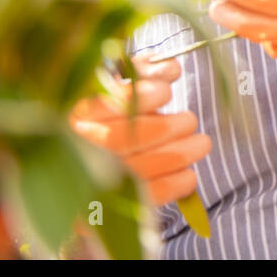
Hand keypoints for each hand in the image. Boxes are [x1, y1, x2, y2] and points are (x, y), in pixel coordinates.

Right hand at [68, 56, 210, 206]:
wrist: (76, 174)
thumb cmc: (107, 118)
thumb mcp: (115, 87)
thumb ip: (140, 72)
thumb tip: (170, 67)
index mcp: (74, 113)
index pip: (104, 104)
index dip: (139, 96)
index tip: (166, 91)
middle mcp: (75, 148)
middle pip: (123, 139)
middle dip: (167, 128)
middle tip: (190, 120)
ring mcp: (88, 182)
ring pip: (136, 170)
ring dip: (179, 155)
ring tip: (201, 143)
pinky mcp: (104, 209)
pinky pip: (142, 199)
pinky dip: (172, 186)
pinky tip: (189, 176)